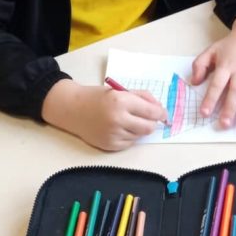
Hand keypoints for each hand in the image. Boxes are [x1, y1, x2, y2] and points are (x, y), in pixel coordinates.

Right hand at [42, 80, 168, 151]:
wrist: (72, 109)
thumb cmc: (97, 97)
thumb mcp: (120, 90)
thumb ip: (142, 98)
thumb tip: (160, 110)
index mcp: (121, 101)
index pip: (152, 112)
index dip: (161, 113)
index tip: (163, 113)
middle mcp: (117, 119)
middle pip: (149, 128)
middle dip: (152, 123)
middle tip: (149, 118)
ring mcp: (113, 134)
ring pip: (140, 136)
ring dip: (139, 129)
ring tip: (128, 120)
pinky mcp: (109, 145)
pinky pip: (129, 143)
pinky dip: (129, 136)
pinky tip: (120, 128)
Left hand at [192, 13, 235, 128]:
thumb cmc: (231, 44)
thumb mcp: (212, 50)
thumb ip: (200, 64)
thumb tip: (194, 82)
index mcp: (226, 65)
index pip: (217, 84)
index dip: (210, 99)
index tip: (204, 113)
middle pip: (235, 90)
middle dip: (230, 108)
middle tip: (225, 123)